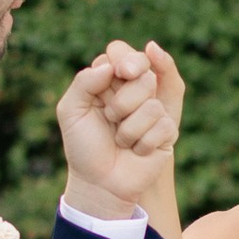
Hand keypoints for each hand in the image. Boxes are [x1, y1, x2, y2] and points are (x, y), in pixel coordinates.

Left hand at [58, 40, 183, 216]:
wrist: (99, 184)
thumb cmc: (84, 147)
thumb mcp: (71, 111)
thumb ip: (84, 82)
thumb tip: (111, 66)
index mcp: (111, 82)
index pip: (123, 54)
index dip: (125, 61)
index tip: (121, 72)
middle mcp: (134, 92)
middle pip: (143, 76)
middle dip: (122, 101)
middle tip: (110, 118)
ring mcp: (153, 112)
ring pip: (151, 104)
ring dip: (128, 128)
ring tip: (120, 140)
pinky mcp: (166, 132)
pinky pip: (161, 126)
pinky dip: (141, 143)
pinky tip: (136, 151)